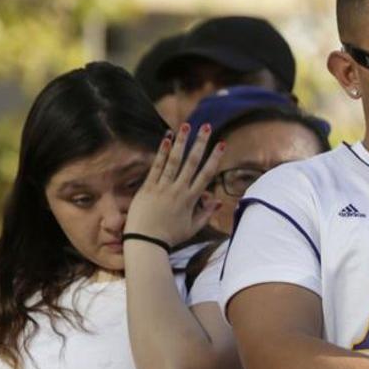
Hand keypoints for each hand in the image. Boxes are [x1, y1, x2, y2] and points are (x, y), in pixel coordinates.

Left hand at [124, 122, 223, 246]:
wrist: (146, 242)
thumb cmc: (170, 237)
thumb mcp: (193, 228)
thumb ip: (206, 213)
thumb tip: (218, 200)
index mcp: (191, 199)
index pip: (206, 174)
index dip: (215, 158)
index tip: (222, 144)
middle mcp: (178, 190)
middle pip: (191, 162)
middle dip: (200, 143)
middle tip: (207, 127)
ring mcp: (162, 187)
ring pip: (174, 160)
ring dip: (181, 141)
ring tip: (187, 125)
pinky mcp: (148, 187)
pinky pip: (156, 167)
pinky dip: (162, 152)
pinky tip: (167, 139)